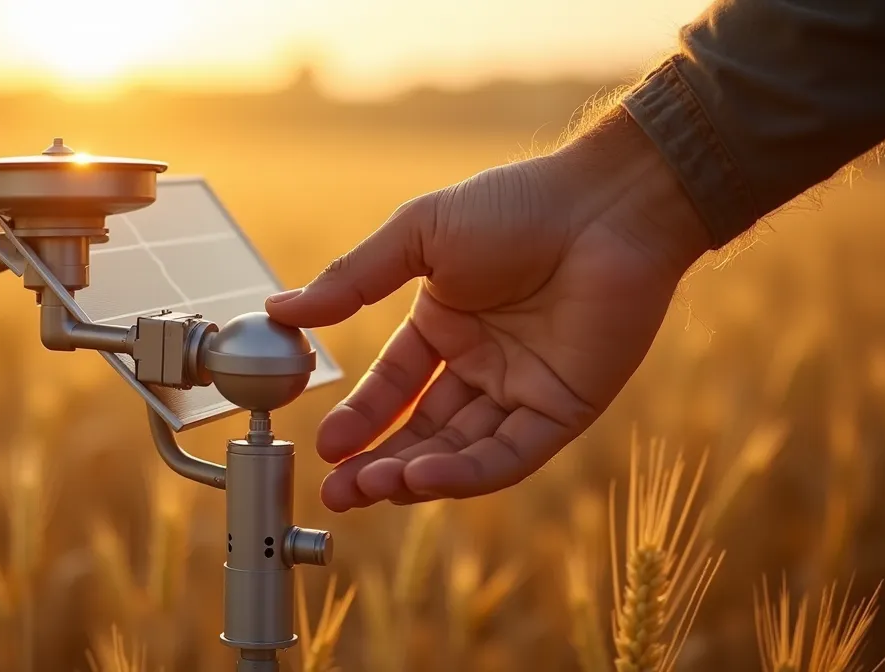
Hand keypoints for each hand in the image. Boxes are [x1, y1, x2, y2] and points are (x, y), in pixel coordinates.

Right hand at [265, 107, 711, 511]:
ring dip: (416, 474)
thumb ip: (352, 280)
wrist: (605, 206)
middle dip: (378, 464)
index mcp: (446, 324)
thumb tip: (279, 310)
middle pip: (421, 431)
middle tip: (339, 493)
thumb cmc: (517, 205)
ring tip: (374, 488)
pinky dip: (467, 471)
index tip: (326, 449)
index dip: (359, 420)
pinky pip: (509, 453)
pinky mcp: (562, 409)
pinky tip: (425, 476)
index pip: (393, 387)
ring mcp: (522, 389)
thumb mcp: (418, 237)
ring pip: (461, 451)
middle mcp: (482, 363)